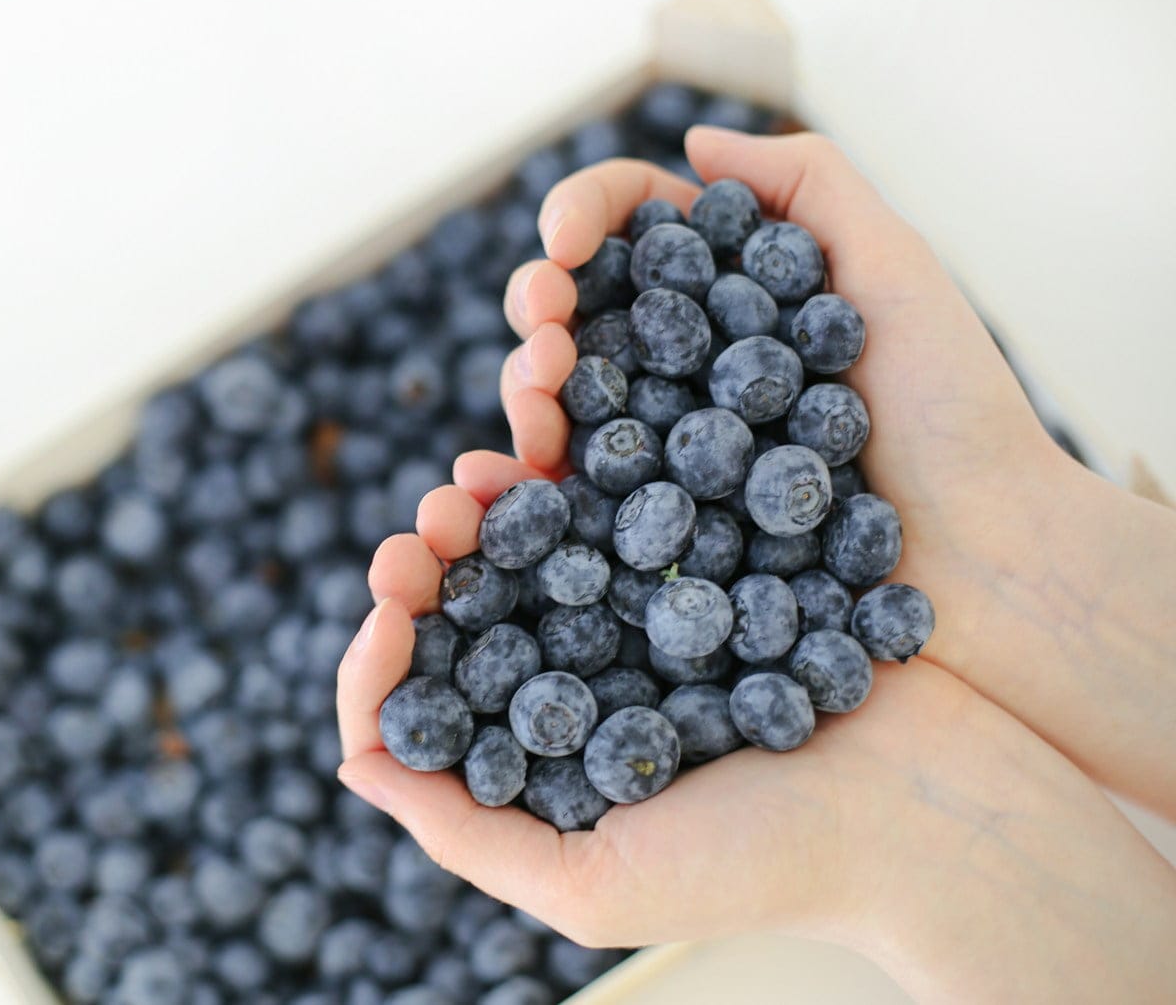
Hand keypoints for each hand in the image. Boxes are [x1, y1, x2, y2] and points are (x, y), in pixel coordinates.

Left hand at [336, 456, 1175, 1001]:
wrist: (939, 808)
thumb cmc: (772, 866)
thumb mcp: (592, 885)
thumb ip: (463, 834)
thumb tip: (347, 759)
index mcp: (549, 735)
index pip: (432, 679)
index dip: (387, 638)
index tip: (388, 599)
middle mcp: (594, 652)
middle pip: (481, 583)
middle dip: (438, 542)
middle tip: (429, 520)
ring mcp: (660, 586)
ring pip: (549, 508)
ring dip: (500, 469)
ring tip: (474, 465)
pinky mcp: (728, 529)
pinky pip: (643, 465)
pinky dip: (593, 425)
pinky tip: (563, 402)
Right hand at [500, 128, 1175, 817]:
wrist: (986, 559)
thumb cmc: (954, 410)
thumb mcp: (894, 268)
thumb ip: (805, 186)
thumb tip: (690, 142)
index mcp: (733, 288)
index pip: (633, 226)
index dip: (582, 216)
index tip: (563, 242)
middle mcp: (688, 358)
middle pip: (578, 307)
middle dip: (537, 303)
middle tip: (543, 327)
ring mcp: (665, 443)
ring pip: (560, 397)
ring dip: (524, 386)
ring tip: (535, 403)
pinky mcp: (656, 526)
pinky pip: (572, 496)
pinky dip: (518, 484)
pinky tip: (496, 480)